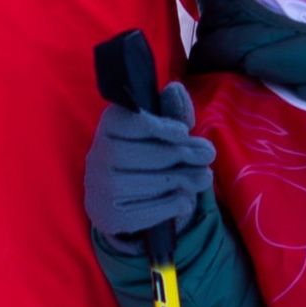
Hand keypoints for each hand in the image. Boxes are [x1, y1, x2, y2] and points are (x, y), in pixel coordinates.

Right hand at [85, 85, 214, 245]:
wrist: (118, 201)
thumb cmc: (145, 157)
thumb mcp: (159, 133)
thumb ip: (171, 113)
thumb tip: (176, 90)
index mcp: (109, 127)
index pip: (131, 122)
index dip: (160, 127)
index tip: (184, 132)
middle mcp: (97, 156)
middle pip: (145, 154)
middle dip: (182, 154)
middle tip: (208, 156)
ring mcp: (100, 188)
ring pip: (147, 183)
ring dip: (182, 180)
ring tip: (203, 178)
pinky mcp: (109, 216)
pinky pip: (146, 211)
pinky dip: (171, 205)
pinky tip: (184, 200)